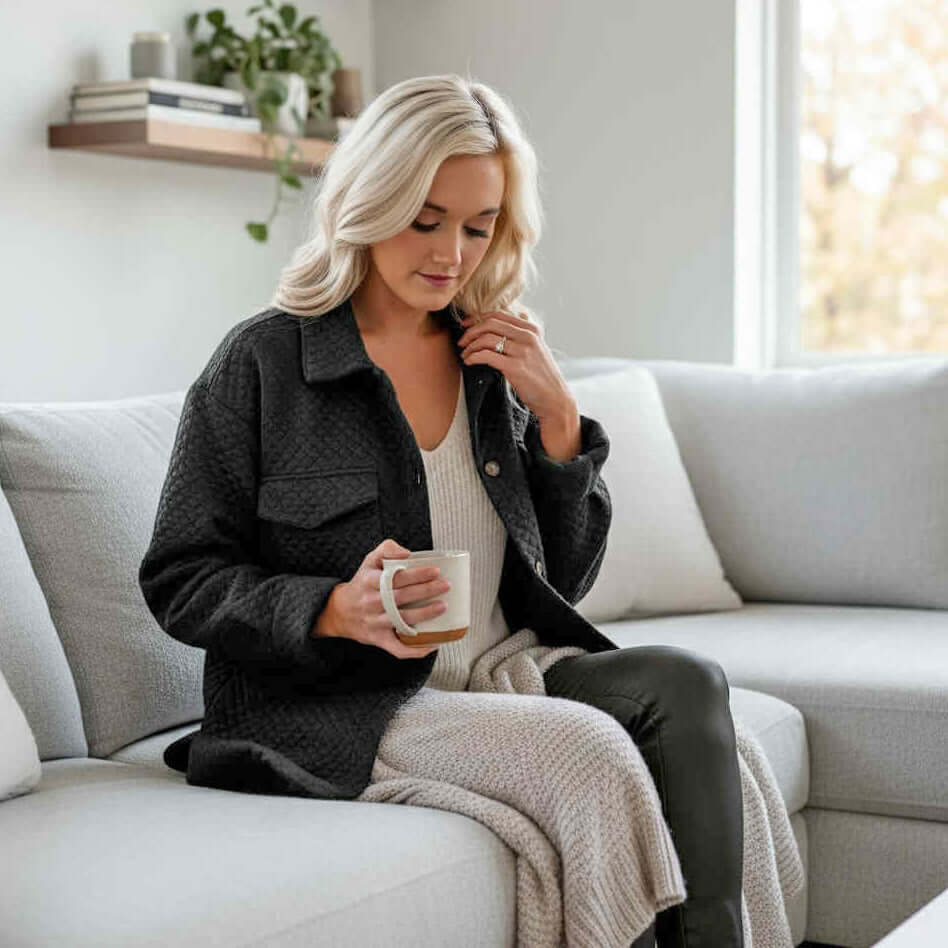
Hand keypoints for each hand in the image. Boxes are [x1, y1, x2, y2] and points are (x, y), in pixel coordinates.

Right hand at [317, 539, 447, 658]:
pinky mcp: (379, 639)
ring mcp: (375, 623)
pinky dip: (416, 649)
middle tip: (446, 586)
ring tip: (443, 607)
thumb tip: (408, 553)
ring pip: (402, 620)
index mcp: (370, 581)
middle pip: (401, 597)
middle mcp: (371, 602)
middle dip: (427, 591)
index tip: (435, 571)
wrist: (339, 611)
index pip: (395, 577)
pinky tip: (433, 642)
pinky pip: (398, 648)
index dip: (417, 574)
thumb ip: (387, 549)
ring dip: (425, 614)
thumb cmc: (362, 584)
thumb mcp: (369, 561)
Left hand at [456, 310, 576, 425]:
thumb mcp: (537, 349)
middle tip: (462, 342)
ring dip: (470, 346)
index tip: (466, 325)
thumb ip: (524, 335)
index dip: (477, 318)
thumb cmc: (543, 377)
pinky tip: (469, 362)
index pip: (498, 315)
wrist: (555, 399)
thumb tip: (508, 321)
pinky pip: (487, 355)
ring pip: (486, 339)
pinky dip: (473, 357)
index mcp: (531, 329)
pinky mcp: (515, 367)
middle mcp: (527, 337)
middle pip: (490, 324)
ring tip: (465, 354)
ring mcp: (522, 351)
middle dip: (471, 331)